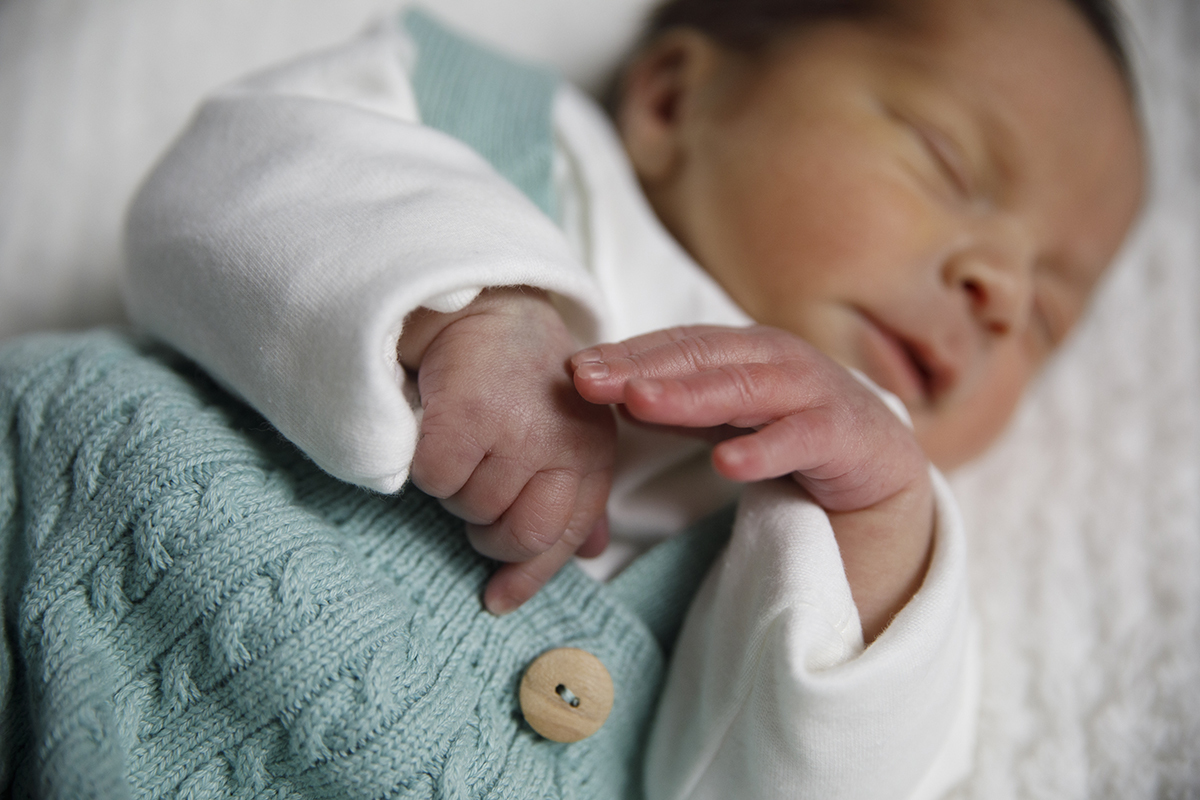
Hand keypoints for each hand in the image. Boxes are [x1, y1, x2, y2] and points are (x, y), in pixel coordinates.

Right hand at [399, 289, 615, 613]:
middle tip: (471, 503)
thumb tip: (592, 552)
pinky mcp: (470, 413)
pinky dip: (424, 466)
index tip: (497, 600)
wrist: (483, 305)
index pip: (567, 536)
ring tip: (460, 445)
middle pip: (520, 536)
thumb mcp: (566, 429)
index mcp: (595, 450)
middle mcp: (568, 442)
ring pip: (471, 508)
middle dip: (487, 535)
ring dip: (454, 490)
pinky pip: (436, 480)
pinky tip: (434, 432)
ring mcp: (520, 428)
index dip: (531, 577)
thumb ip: (578, 491)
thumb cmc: (521, 378)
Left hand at [571, 325, 933, 640]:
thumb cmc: (786, 426)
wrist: (874, 460)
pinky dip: (764, 449)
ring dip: (690, 396)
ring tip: (640, 403)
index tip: (573, 372)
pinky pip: (799, 439)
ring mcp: (809, 391)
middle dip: (641, 368)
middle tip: (589, 380)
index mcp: (738, 349)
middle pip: (699, 360)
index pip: (672, 347)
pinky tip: (727, 465)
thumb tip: (599, 391)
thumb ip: (670, 402)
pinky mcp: (842, 433)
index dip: (623, 355)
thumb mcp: (721, 415)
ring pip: (743, 390)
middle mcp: (772, 359)